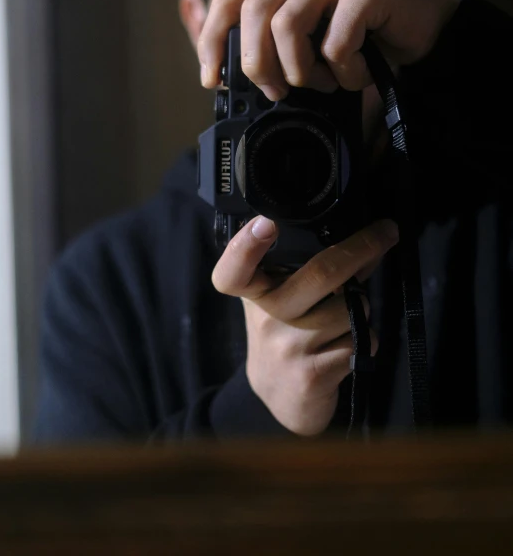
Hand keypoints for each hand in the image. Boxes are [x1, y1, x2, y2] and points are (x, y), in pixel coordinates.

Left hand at [198, 0, 459, 98]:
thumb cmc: (368, 47)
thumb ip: (272, 52)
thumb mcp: (311, 51)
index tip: (212, 79)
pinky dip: (346, 72)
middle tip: (276, 92)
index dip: (210, 39)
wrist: (432, 38)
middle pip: (253, 11)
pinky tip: (361, 74)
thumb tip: (218, 69)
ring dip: (302, 70)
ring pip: (287, 24)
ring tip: (326, 83)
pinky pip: (336, 41)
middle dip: (257, 64)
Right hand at [212, 215, 398, 435]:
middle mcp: (266, 319)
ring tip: (341, 321)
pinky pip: (362, 340)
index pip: (234, 271)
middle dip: (362, 248)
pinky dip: (366, 340)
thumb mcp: (283, 299)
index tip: (266, 223)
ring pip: (351, 308)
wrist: (277, 397)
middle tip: (386, 231)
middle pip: (320, 274)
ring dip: (360, 309)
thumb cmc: (286, 333)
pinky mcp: (313, 374)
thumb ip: (311, 269)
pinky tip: (344, 347)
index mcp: (253, 293)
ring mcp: (288, 348)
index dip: (245, 246)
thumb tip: (364, 241)